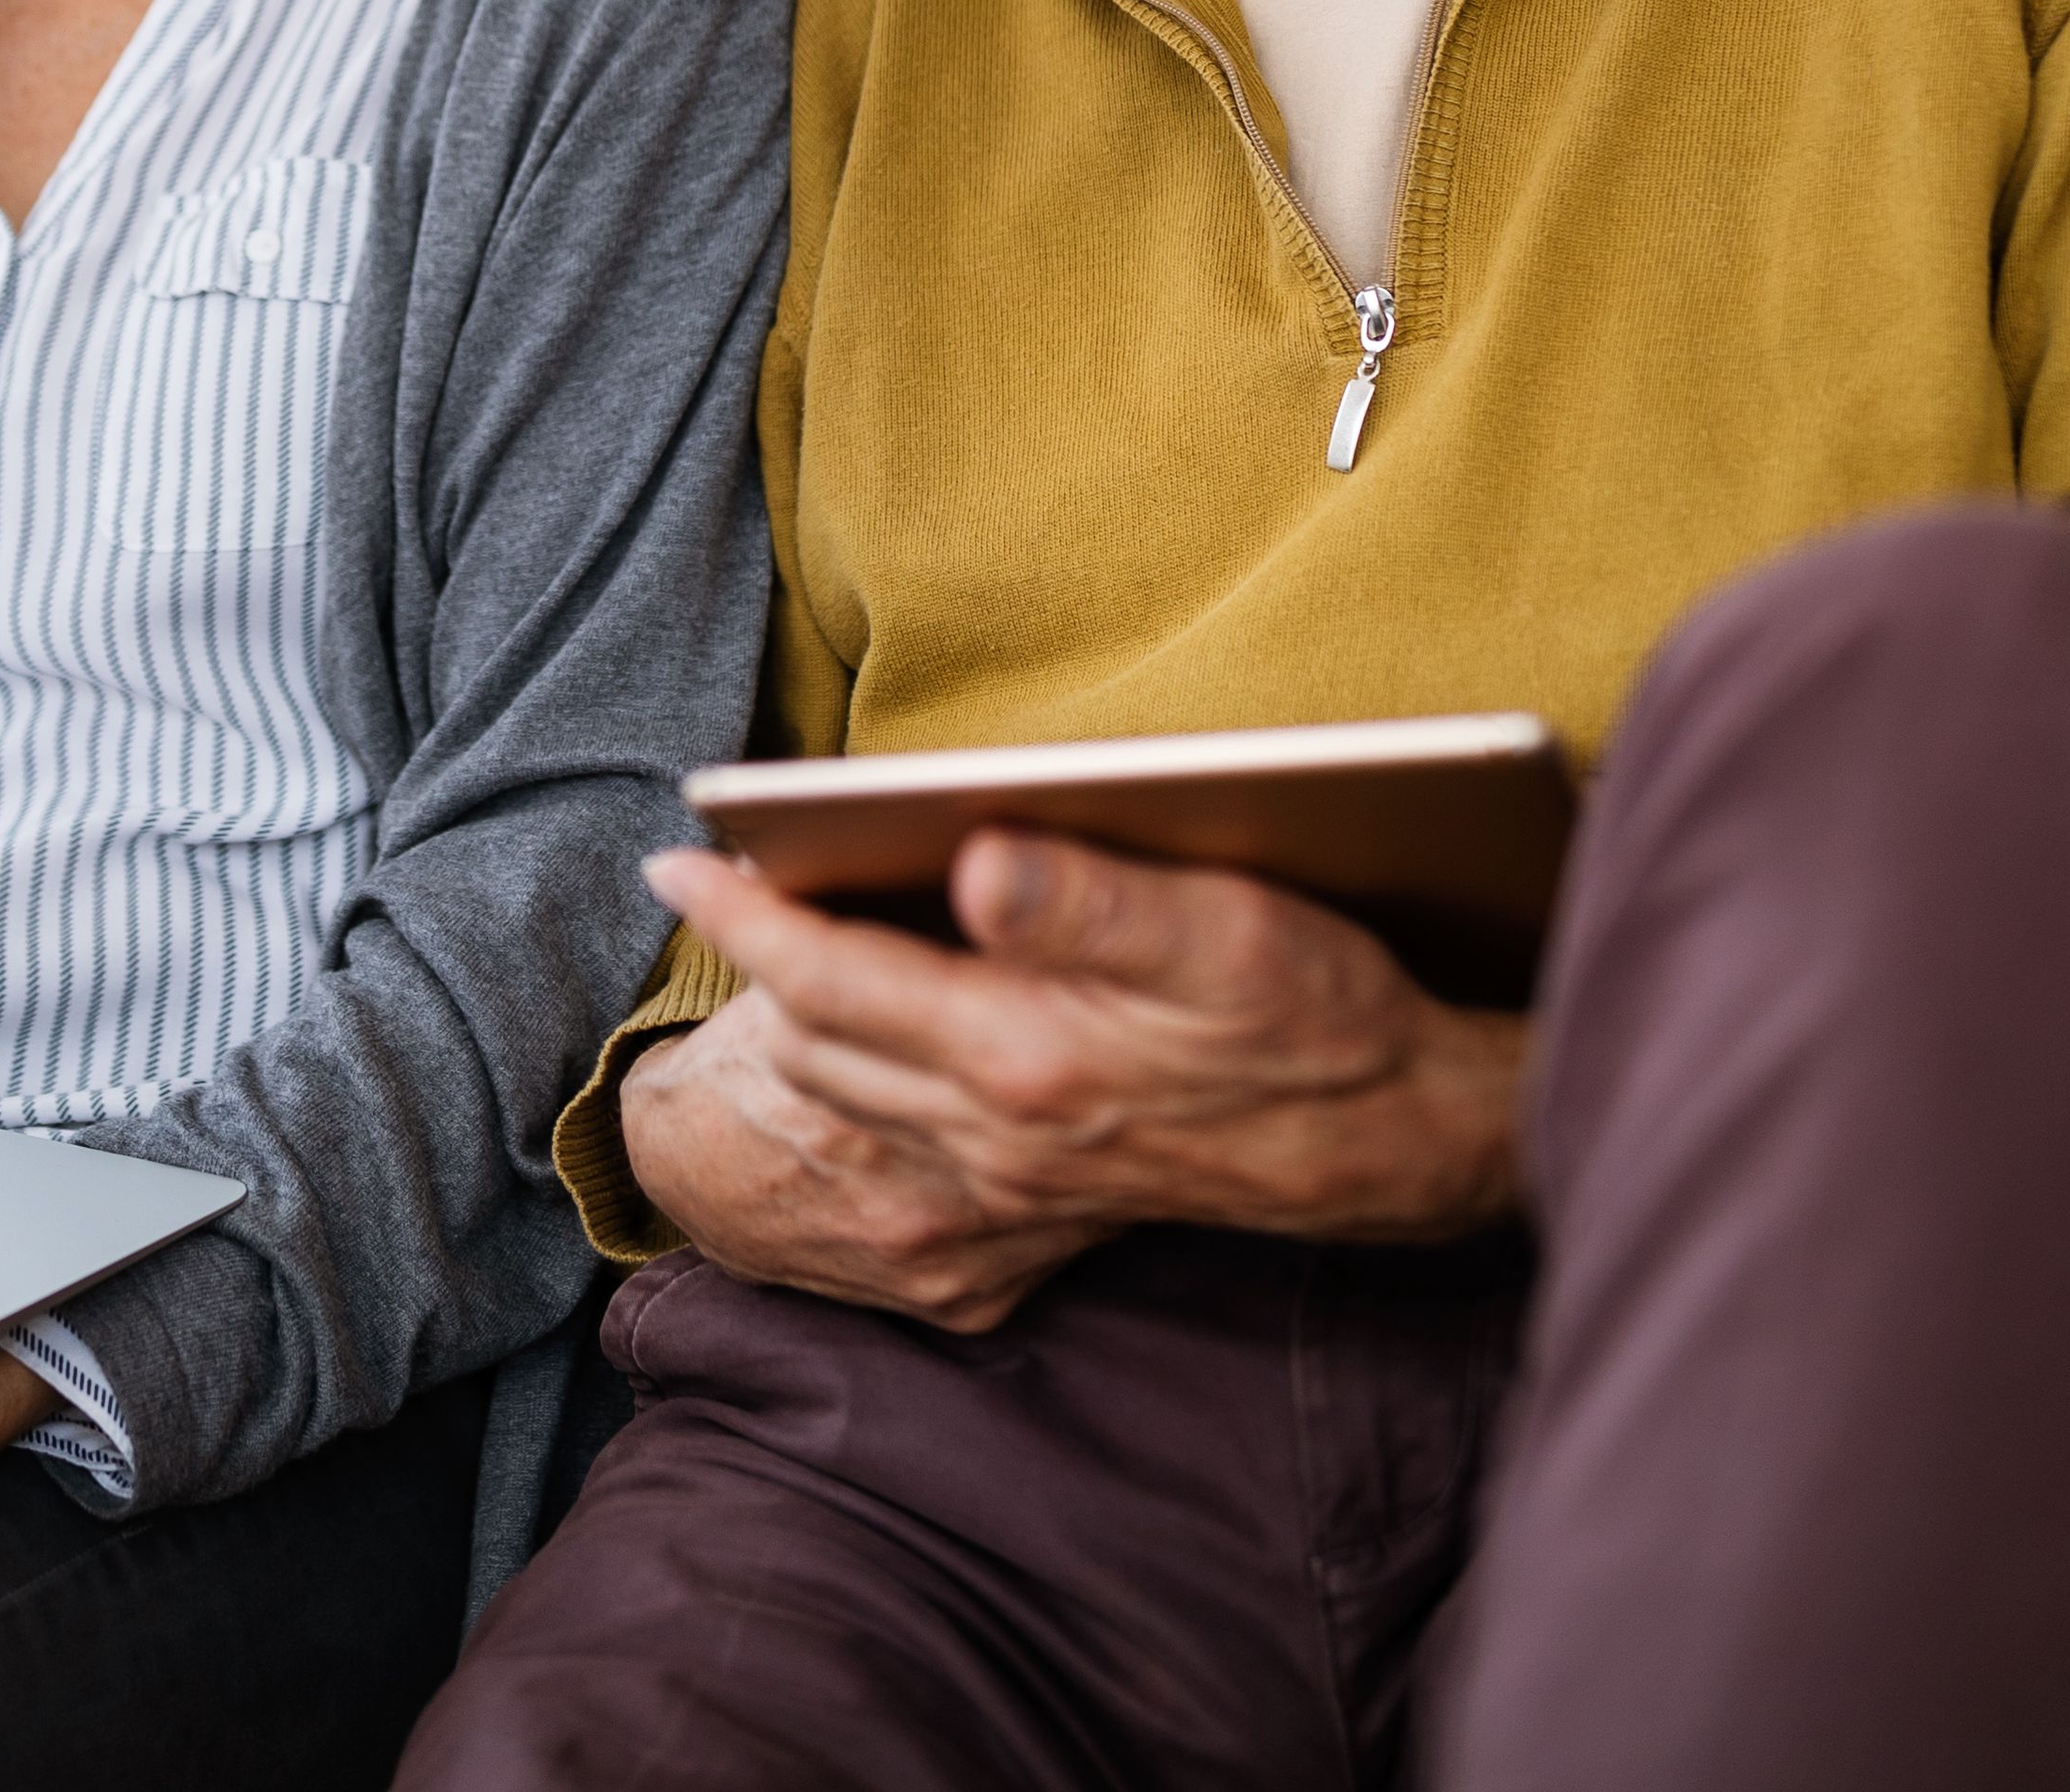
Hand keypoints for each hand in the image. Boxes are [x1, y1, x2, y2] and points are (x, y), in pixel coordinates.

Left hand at [627, 831, 1528, 1325]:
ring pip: (839, 1109)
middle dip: (749, 967)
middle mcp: (991, 1139)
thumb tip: (974, 862)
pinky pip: (892, 1168)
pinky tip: (859, 1055)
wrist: (1394, 1138)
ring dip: (788, 1032)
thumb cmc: (1316, 1011)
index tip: (675, 852)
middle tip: (721, 884)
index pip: (822, 976)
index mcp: (1019, 1056)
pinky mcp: (1034, 1218)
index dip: (739, 909)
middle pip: (808, 1049)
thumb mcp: (1223, 930)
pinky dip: (848, 1100)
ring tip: (769, 951)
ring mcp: (1007, 1191)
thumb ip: (1092, 901)